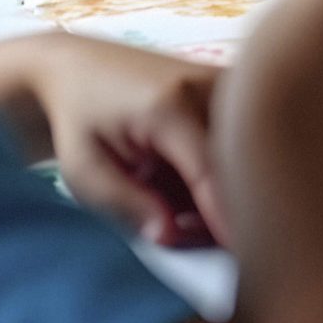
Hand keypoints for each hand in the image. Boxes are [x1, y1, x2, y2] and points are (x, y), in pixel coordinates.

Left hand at [24, 36, 226, 246]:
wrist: (77, 69)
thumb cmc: (77, 121)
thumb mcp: (86, 171)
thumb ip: (129, 204)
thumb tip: (172, 235)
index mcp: (170, 105)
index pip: (210, 171)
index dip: (223, 216)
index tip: (236, 253)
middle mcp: (209, 85)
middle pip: (238, 161)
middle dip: (220, 207)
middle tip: (178, 230)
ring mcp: (226, 81)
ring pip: (246, 151)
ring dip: (222, 187)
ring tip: (172, 200)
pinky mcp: (233, 84)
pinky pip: (242, 138)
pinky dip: (223, 167)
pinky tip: (186, 177)